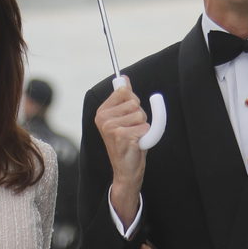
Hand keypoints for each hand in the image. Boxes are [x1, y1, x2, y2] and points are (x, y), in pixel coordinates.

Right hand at [95, 76, 147, 223]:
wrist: (126, 170)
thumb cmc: (127, 144)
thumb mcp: (126, 117)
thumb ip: (124, 97)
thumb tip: (123, 78)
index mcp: (102, 112)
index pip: (124, 90)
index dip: (133, 102)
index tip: (128, 116)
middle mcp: (103, 118)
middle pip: (134, 102)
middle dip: (139, 116)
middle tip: (132, 131)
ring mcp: (111, 127)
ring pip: (141, 115)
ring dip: (143, 127)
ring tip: (133, 138)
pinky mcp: (121, 136)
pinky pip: (145, 127)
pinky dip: (145, 137)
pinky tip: (136, 145)